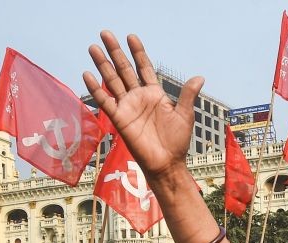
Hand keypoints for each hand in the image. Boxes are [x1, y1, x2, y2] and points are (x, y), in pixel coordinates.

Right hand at [83, 32, 203, 181]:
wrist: (167, 163)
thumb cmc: (177, 142)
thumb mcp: (185, 115)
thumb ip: (188, 95)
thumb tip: (200, 77)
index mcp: (154, 94)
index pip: (144, 68)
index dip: (138, 52)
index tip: (131, 37)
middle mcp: (139, 97)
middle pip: (124, 69)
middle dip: (115, 52)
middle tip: (105, 33)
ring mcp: (128, 107)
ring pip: (112, 81)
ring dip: (103, 65)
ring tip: (93, 48)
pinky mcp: (119, 119)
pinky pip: (105, 101)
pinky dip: (96, 89)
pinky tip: (88, 74)